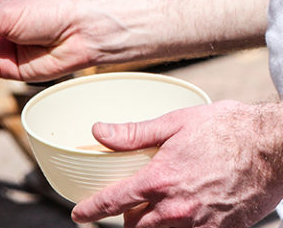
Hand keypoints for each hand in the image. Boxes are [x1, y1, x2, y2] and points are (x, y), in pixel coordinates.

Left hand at [72, 101, 282, 227]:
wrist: (274, 147)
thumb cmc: (227, 130)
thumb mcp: (174, 123)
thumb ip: (133, 133)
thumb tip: (99, 132)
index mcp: (161, 179)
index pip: (114, 202)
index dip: (91, 210)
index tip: (78, 215)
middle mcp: (178, 208)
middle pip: (137, 226)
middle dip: (127, 219)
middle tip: (127, 206)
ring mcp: (203, 224)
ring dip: (153, 227)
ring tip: (153, 212)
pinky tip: (186, 216)